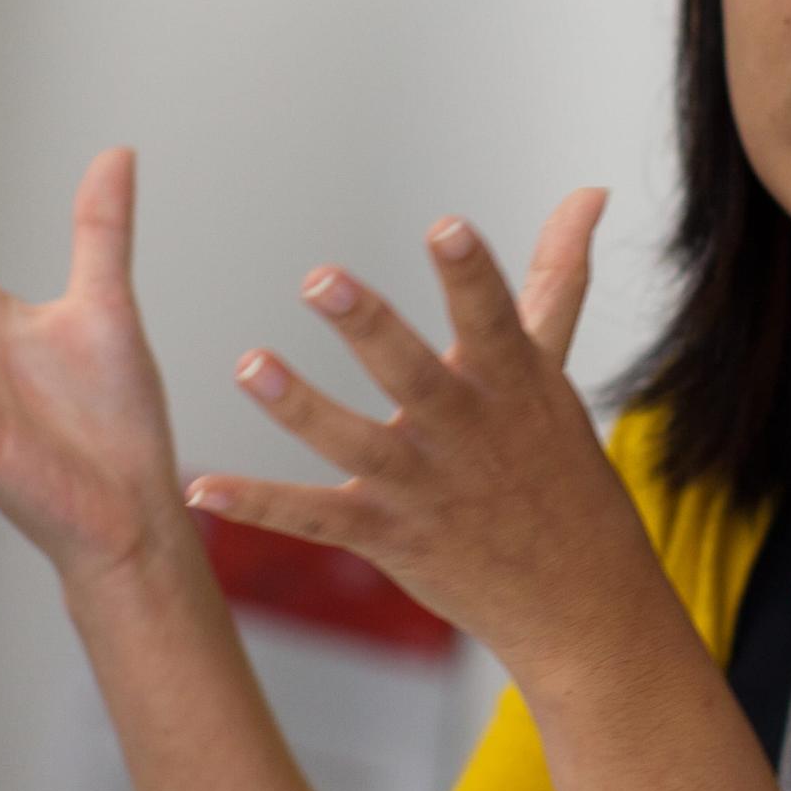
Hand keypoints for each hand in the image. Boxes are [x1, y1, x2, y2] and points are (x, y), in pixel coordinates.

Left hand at [183, 191, 676, 676]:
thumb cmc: (560, 471)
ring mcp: (423, 488)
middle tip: (318, 278)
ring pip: (355, 445)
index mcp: (511, 384)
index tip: (446, 227)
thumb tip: (589, 189)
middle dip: (370, 328)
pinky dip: (258, 505)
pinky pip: (314, 518)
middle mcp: (466, 433)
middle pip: (414, 375)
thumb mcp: (556, 371)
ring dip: (300, 407)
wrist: (578, 601)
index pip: (493, 320)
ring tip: (249, 364)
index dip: (472, 275)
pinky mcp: (387, 536)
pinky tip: (201, 486)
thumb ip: (558, 276)